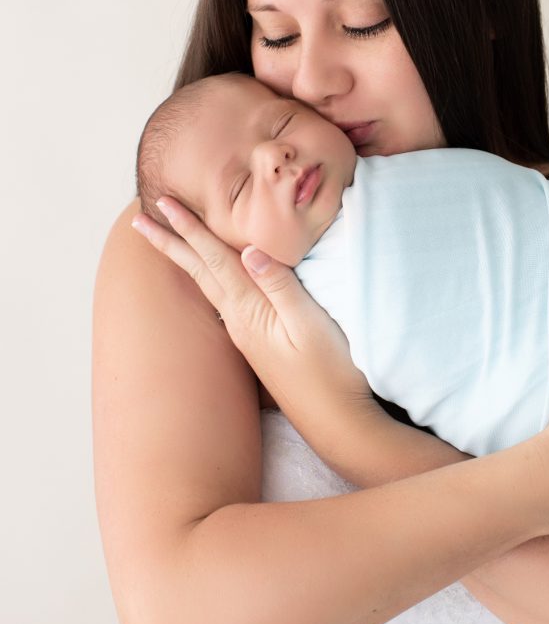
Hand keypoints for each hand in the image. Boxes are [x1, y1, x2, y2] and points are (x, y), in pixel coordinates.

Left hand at [131, 197, 375, 438]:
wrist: (336, 421)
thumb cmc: (331, 371)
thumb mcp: (310, 324)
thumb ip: (281, 286)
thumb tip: (249, 250)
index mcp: (249, 312)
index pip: (214, 259)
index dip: (190, 228)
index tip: (163, 202)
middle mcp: (239, 321)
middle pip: (198, 272)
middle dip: (170, 242)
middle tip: (138, 219)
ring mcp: (246, 334)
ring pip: (208, 285)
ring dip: (185, 258)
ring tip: (166, 241)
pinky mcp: (257, 342)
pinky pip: (223, 298)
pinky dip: (209, 277)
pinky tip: (211, 277)